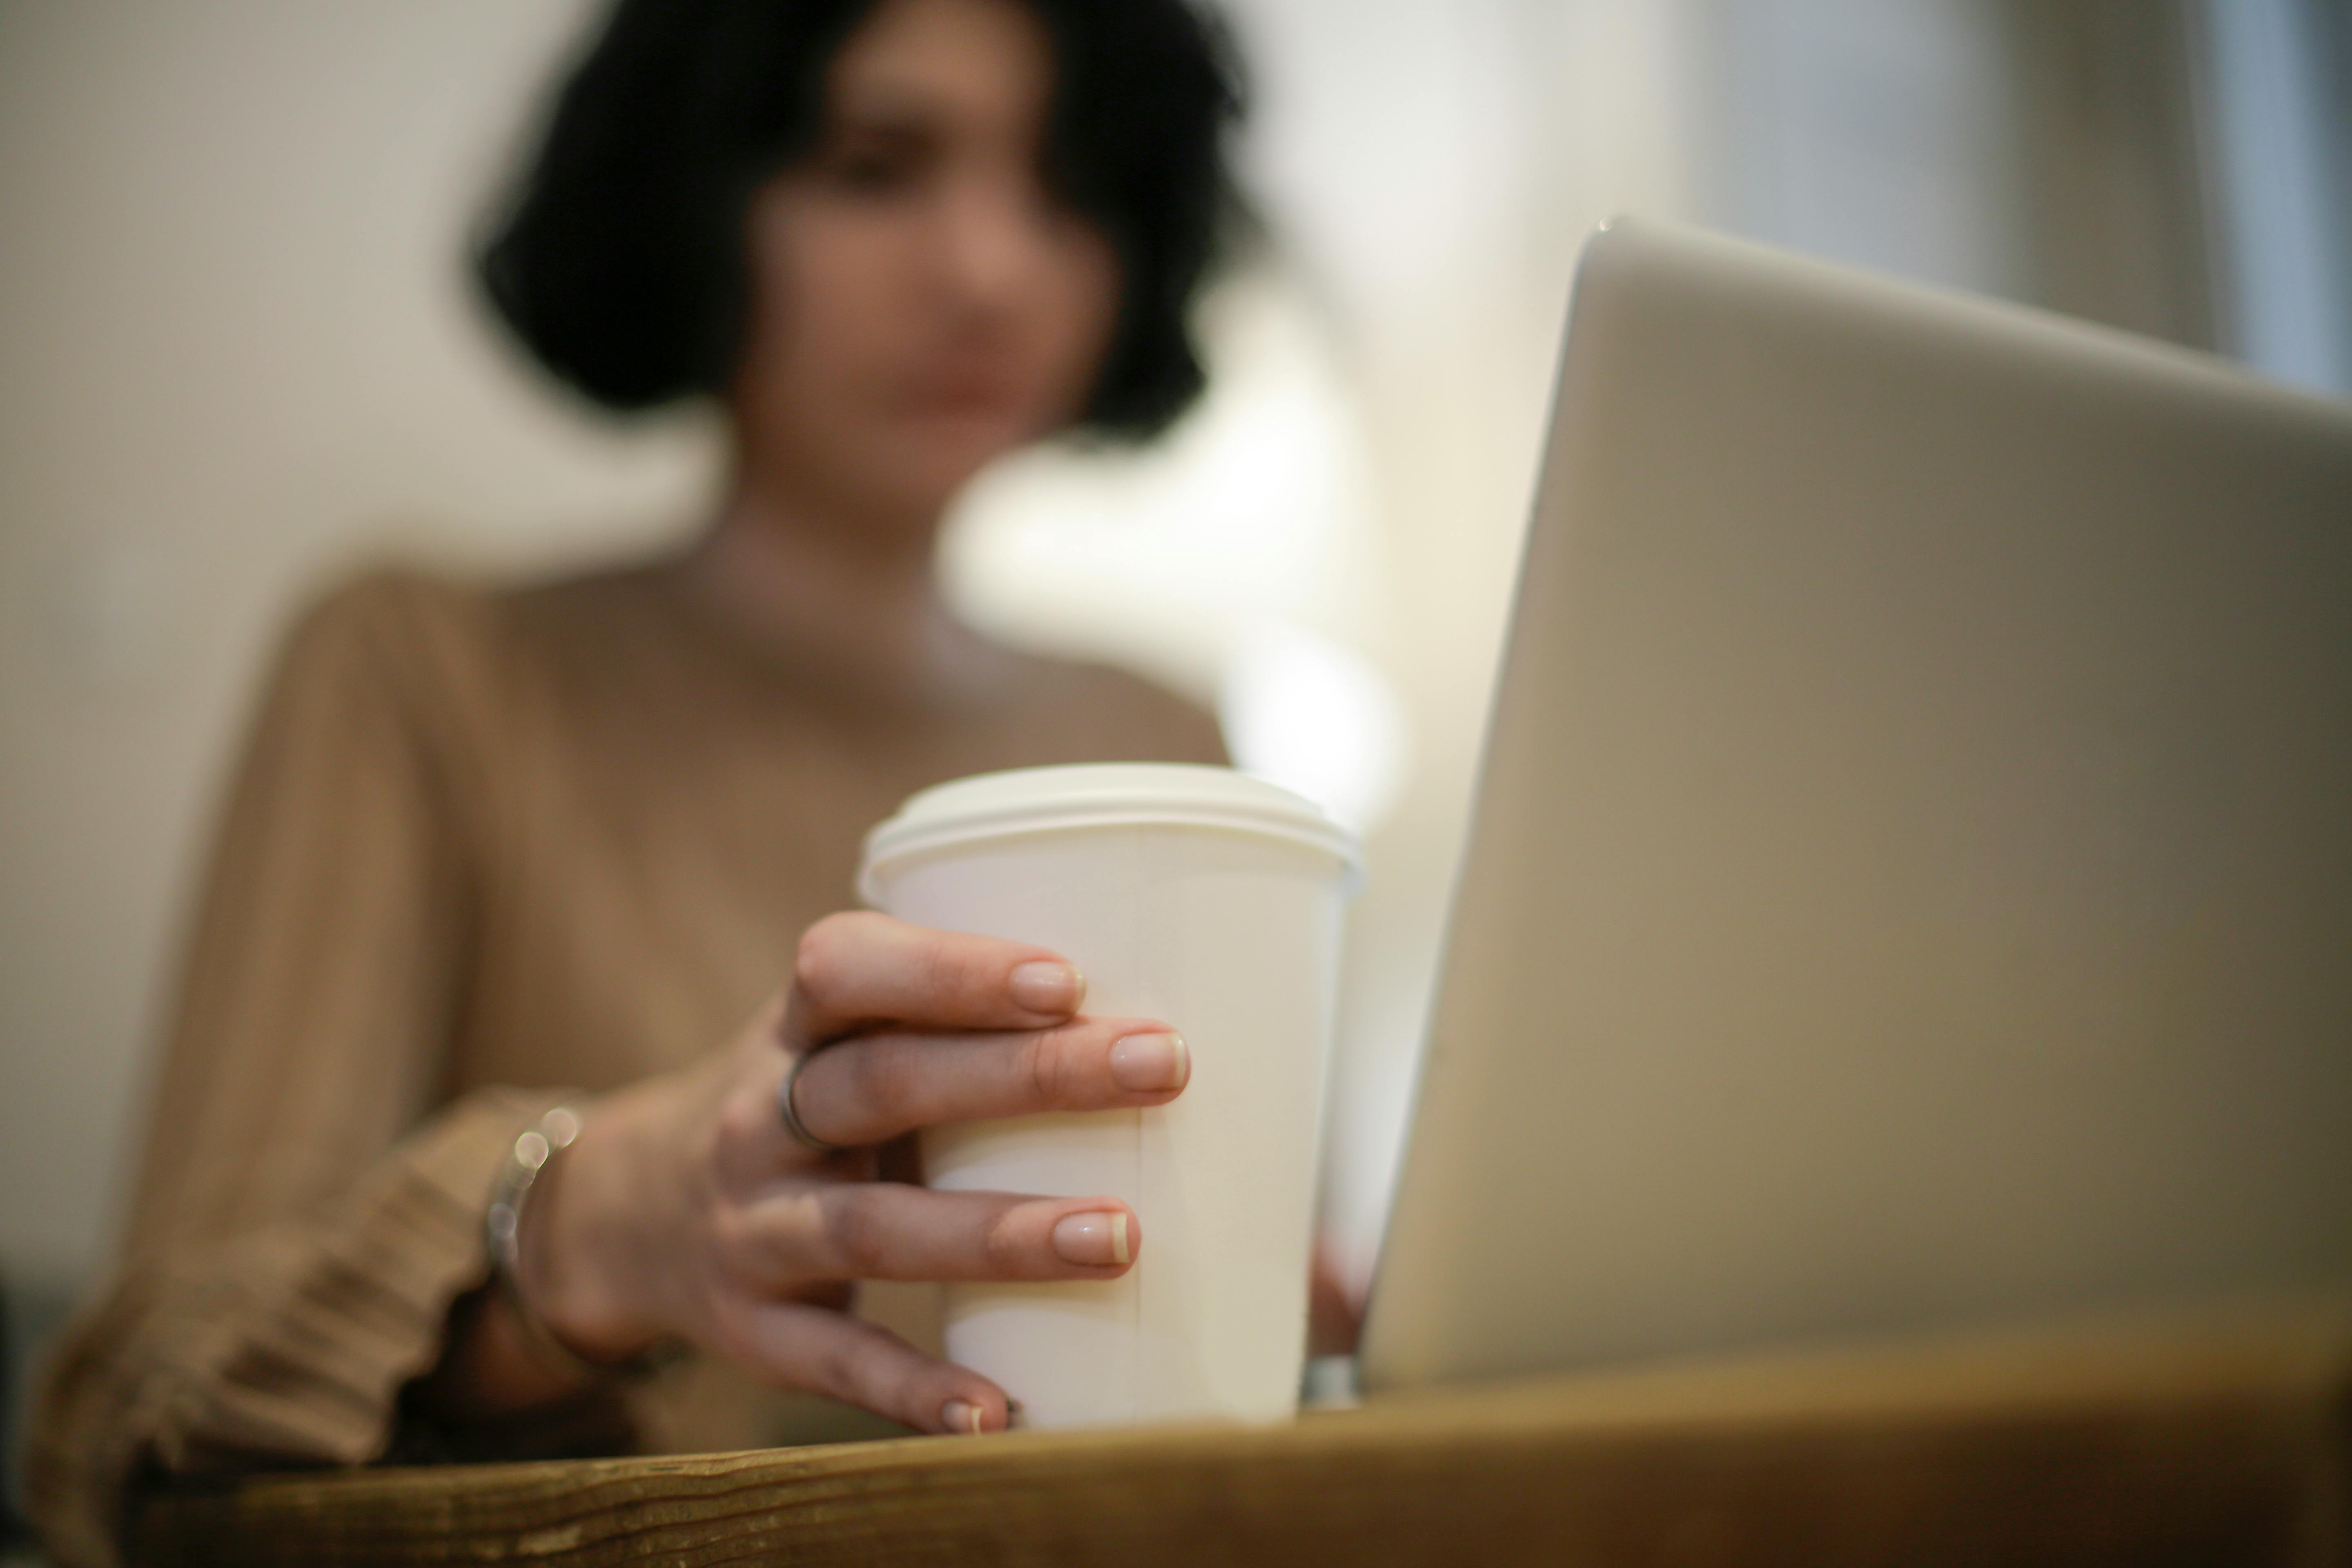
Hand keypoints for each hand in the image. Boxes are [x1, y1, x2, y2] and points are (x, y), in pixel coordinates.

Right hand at [513, 912, 1188, 1435]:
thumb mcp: (841, 1040)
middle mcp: (761, 1118)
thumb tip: (1180, 1005)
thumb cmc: (805, 1101)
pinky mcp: (752, 1328)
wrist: (628, 1210)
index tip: (1067, 977)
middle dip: (1027, 1075)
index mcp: (794, 1027)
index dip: (953, 969)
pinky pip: (836, 1361)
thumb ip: (955, 1021)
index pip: (848, 969)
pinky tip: (999, 1409)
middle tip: (1164, 1064)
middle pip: (886, 1084)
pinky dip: (917, 1388)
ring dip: (1000, 1233)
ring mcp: (751, 1225)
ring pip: (873, 1226)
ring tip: (1119, 1238)